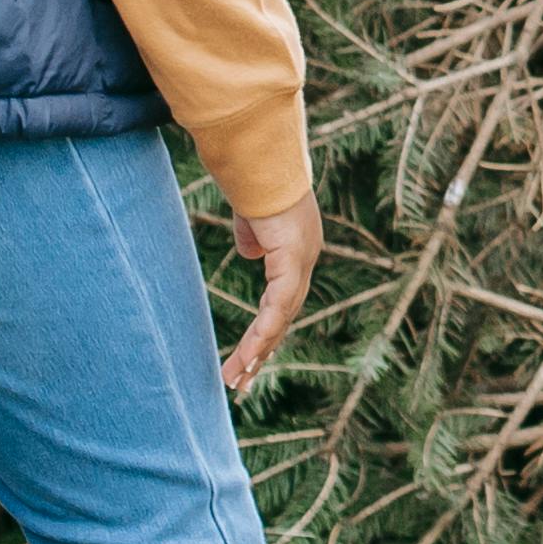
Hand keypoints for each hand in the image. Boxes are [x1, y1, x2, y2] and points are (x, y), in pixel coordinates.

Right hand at [219, 200, 318, 395]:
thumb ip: (254, 239)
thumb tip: (253, 254)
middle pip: (284, 316)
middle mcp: (306, 257)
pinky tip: (250, 355)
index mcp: (299, 250)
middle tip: (241, 383)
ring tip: (235, 380)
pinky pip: (278, 306)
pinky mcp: (291, 258)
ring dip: (258, 352)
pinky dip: (264, 333)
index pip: (284, 300)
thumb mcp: (252, 220)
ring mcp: (303, 258)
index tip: (250, 356)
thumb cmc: (251, 183)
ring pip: (281, 319)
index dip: (267, 329)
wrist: (257, 160)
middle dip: (262, 351)